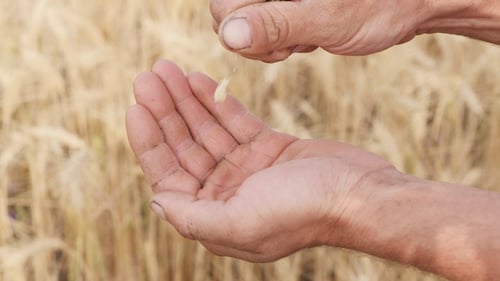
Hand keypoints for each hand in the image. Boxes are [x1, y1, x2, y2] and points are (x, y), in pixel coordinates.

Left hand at [126, 60, 402, 260]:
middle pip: (184, 147)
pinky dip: (215, 101)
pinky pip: (233, 120)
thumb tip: (158, 201)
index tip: (136, 106)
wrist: (360, 193)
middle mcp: (226, 194)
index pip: (168, 176)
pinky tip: (198, 80)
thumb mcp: (242, 223)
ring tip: (167, 69)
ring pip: (206, 129)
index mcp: (214, 216)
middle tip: (148, 76)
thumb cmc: (304, 212)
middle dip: (164, 112)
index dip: (148, 142)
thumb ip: (193, 218)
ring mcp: (247, 169)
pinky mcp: (268, 148)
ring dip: (186, 100)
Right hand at [209, 0, 428, 61]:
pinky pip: (267, 27)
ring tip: (309, 36)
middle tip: (296, 43)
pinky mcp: (287, 4)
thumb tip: (228, 35)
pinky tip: (311, 35)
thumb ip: (274, 25)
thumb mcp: (325, 18)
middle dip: (258, 40)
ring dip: (274, 42)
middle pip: (229, 15)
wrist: (413, 0)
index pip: (222, 5)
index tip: (279, 45)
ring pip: (247, 25)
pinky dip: (285, 39)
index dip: (241, 33)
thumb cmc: (378, 4)